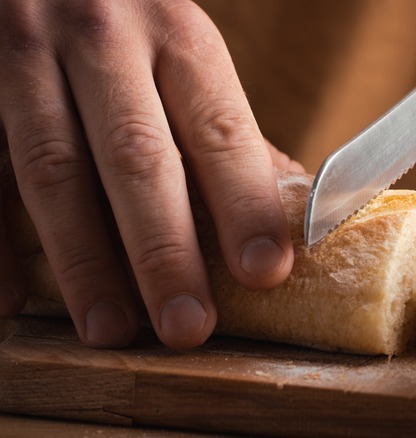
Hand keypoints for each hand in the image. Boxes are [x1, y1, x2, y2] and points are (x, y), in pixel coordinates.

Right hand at [0, 0, 301, 348]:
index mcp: (177, 35)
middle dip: (163, 251)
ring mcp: (26, 58)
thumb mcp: (185, 51)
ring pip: (52, 169)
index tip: (264, 271)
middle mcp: (103, 40)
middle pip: (135, 157)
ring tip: (112, 328)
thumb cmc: (132, 21)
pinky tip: (15, 299)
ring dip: (82, 261)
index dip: (244, 204)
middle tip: (187, 326)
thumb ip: (224, 127)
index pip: (219, 130)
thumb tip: (286, 205)